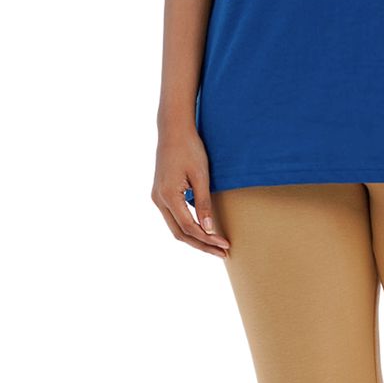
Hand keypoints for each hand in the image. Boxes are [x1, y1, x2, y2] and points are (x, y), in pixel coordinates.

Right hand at [152, 127, 230, 256]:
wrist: (173, 129)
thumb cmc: (189, 148)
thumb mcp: (201, 176)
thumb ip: (204, 204)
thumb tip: (209, 230)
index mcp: (168, 195)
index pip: (190, 227)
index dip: (209, 239)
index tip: (226, 245)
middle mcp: (159, 199)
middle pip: (180, 234)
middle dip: (202, 246)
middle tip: (222, 253)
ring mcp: (158, 197)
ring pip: (176, 229)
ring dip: (195, 239)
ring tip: (215, 247)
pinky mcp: (161, 194)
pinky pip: (174, 219)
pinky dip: (189, 228)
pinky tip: (205, 231)